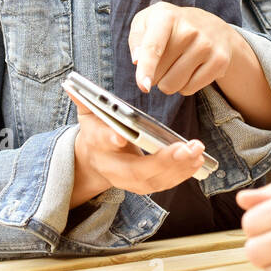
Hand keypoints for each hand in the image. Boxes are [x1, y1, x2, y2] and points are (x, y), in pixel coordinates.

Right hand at [68, 96, 206, 205]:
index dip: (109, 139)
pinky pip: (164, 183)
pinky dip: (182, 173)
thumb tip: (73, 86)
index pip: (102, 142)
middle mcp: (113, 168)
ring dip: (179, 169)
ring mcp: (130, 181)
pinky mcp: (145, 185)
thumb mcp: (88, 115)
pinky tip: (197, 160)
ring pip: (154, 181)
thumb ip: (86, 100)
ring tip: (197, 153)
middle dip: (161, 162)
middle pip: (136, 171)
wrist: (94, 162)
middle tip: (184, 149)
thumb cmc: (97, 132)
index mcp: (97, 145)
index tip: (119, 137)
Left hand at [129, 2, 236, 95]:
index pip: (154, 47)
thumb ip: (136, 39)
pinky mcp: (219, 61)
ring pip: (174, 85)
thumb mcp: (147, 22)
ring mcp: (207, 45)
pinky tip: (191, 69)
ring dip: (169, 81)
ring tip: (178, 64)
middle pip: (159, 74)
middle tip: (165, 58)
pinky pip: (189, 89)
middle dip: (155, 73)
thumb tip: (137, 61)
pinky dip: (185, 85)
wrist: (212, 27)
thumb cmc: (172, 27)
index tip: (144, 86)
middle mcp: (189, 29)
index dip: (147, 68)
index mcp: (167, 17)